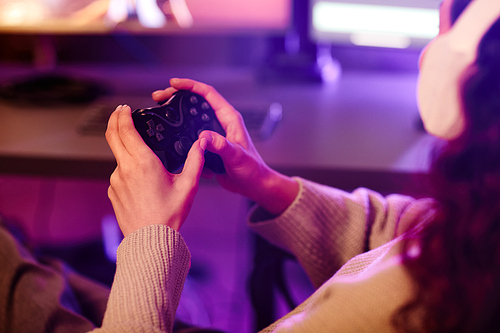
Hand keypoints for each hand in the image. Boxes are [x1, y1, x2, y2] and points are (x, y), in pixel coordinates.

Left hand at [105, 105, 205, 235]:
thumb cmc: (170, 214)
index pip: (125, 130)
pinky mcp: (113, 191)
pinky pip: (119, 173)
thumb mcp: (188, 185)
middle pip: (112, 136)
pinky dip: (127, 168)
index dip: (122, 115)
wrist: (150, 240)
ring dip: (125, 148)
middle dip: (114, 120)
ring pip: (118, 156)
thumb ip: (196, 160)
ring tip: (143, 155)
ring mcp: (116, 180)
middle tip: (119, 112)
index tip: (124, 107)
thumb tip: (202, 143)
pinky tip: (141, 179)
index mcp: (143, 162)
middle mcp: (125, 168)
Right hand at [152, 78, 298, 214]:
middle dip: (177, 96)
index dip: (190, 86)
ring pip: (191, 118)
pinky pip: (191, 135)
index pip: (208, 94)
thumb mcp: (236, 156)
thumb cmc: (251, 169)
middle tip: (160, 96)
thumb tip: (203, 137)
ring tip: (161, 110)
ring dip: (177, 115)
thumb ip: (221, 145)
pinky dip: (180, 133)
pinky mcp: (209, 145)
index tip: (174, 83)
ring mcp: (214, 133)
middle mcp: (221, 123)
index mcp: (229, 119)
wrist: (252, 185)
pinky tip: (170, 134)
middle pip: (196, 102)